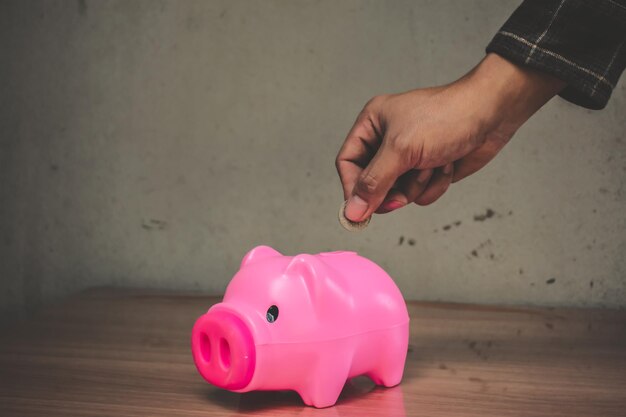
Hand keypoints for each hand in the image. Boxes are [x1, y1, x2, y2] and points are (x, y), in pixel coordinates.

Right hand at [336, 53, 564, 221]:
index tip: (361, 209)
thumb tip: (352, 211)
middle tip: (402, 194)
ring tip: (433, 164)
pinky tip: (446, 165)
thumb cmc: (446, 117)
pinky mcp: (429, 169)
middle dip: (392, 190)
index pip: (347, 162)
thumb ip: (373, 183)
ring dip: (417, 185)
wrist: (492, 115)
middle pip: (372, 183)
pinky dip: (434, 185)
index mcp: (372, 124)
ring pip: (398, 193)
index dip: (352, 187)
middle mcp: (387, 141)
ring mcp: (409, 157)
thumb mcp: (401, 149)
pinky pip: (420, 194)